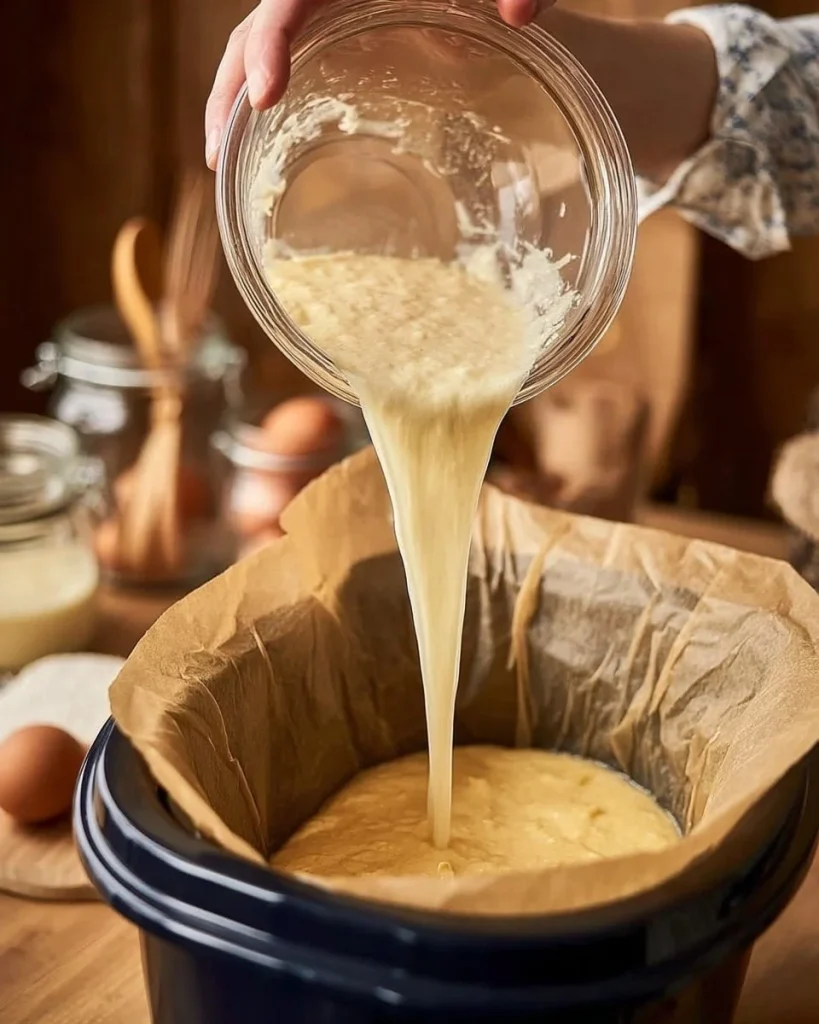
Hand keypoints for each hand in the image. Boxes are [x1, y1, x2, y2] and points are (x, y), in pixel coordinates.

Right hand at [205, 0, 544, 167]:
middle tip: (216, 158)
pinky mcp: (341, 16)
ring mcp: (328, 3)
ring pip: (261, 42)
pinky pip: (294, 50)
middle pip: (252, 30)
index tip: (264, 98)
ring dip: (237, 98)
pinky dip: (274, 90)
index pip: (283, 3)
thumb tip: (521, 13)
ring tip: (226, 161)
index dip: (266, 46)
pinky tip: (274, 133)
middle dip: (229, 92)